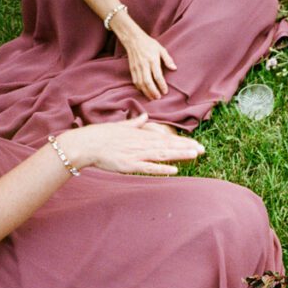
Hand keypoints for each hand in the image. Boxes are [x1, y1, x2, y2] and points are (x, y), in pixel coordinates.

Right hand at [60, 114, 203, 174]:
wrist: (85, 144)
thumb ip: (134, 124)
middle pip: (167, 145)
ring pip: (162, 154)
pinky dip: (161, 168)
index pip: (165, 138)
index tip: (196, 144)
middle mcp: (141, 144)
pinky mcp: (129, 165)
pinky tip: (174, 170)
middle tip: (203, 150)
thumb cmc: (100, 135)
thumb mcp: (120, 126)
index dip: (182, 141)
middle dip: (186, 147)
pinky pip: (148, 167)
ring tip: (194, 155)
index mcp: (140, 136)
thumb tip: (143, 117)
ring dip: (179, 154)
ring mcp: (136, 154)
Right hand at [117, 26, 176, 100]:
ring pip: (140, 83)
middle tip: (158, 98)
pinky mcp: (132, 69)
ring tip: (152, 98)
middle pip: (148, 82)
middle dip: (153, 91)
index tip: (165, 92)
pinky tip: (144, 92)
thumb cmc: (149, 44)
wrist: (133, 39)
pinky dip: (139, 88)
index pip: (157, 76)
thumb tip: (174, 68)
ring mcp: (137, 67)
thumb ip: (168, 59)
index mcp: (152, 60)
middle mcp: (144, 65)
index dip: (161, 85)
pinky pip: (135, 81)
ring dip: (146, 92)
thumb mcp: (161, 49)